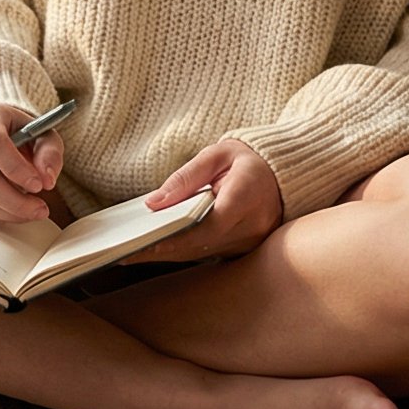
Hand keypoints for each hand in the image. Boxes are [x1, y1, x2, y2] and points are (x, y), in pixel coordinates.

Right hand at [0, 102, 64, 227]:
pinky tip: (13, 211)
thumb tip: (46, 180)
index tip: (38, 185)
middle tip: (40, 208)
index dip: (15, 168)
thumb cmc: (18, 132)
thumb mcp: (42, 133)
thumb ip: (49, 153)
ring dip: (6, 212)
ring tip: (31, 210)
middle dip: (14, 200)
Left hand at [118, 138, 282, 263]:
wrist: (283, 173)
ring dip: (170, 254)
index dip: (178, 238)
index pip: (210, 225)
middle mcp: (254, 225)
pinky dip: (185, 251)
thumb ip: (185, 178)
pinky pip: (211, 253)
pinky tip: (159, 248)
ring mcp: (253, 241)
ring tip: (134, 252)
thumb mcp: (216, 154)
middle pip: (202, 245)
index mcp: (248, 195)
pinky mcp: (247, 249)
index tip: (148, 243)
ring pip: (204, 253)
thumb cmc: (248, 160)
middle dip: (163, 250)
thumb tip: (154, 203)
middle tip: (126, 253)